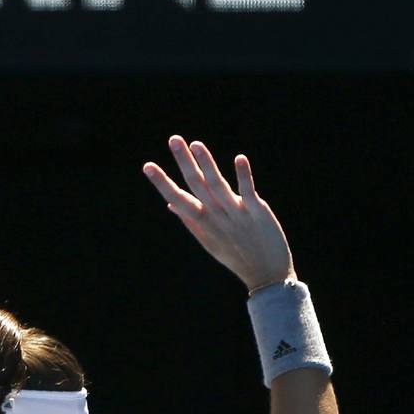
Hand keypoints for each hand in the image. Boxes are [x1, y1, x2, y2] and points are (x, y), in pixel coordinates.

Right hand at [143, 136, 294, 290]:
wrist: (266, 274)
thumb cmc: (234, 255)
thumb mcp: (208, 240)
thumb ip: (190, 219)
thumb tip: (170, 203)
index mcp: (201, 222)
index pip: (176, 197)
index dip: (161, 182)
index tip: (147, 165)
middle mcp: (215, 215)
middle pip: (196, 184)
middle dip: (184, 161)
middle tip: (173, 139)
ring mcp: (235, 213)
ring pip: (217, 185)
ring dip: (207, 163)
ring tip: (196, 144)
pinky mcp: (257, 212)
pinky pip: (247, 191)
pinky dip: (243, 175)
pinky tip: (239, 158)